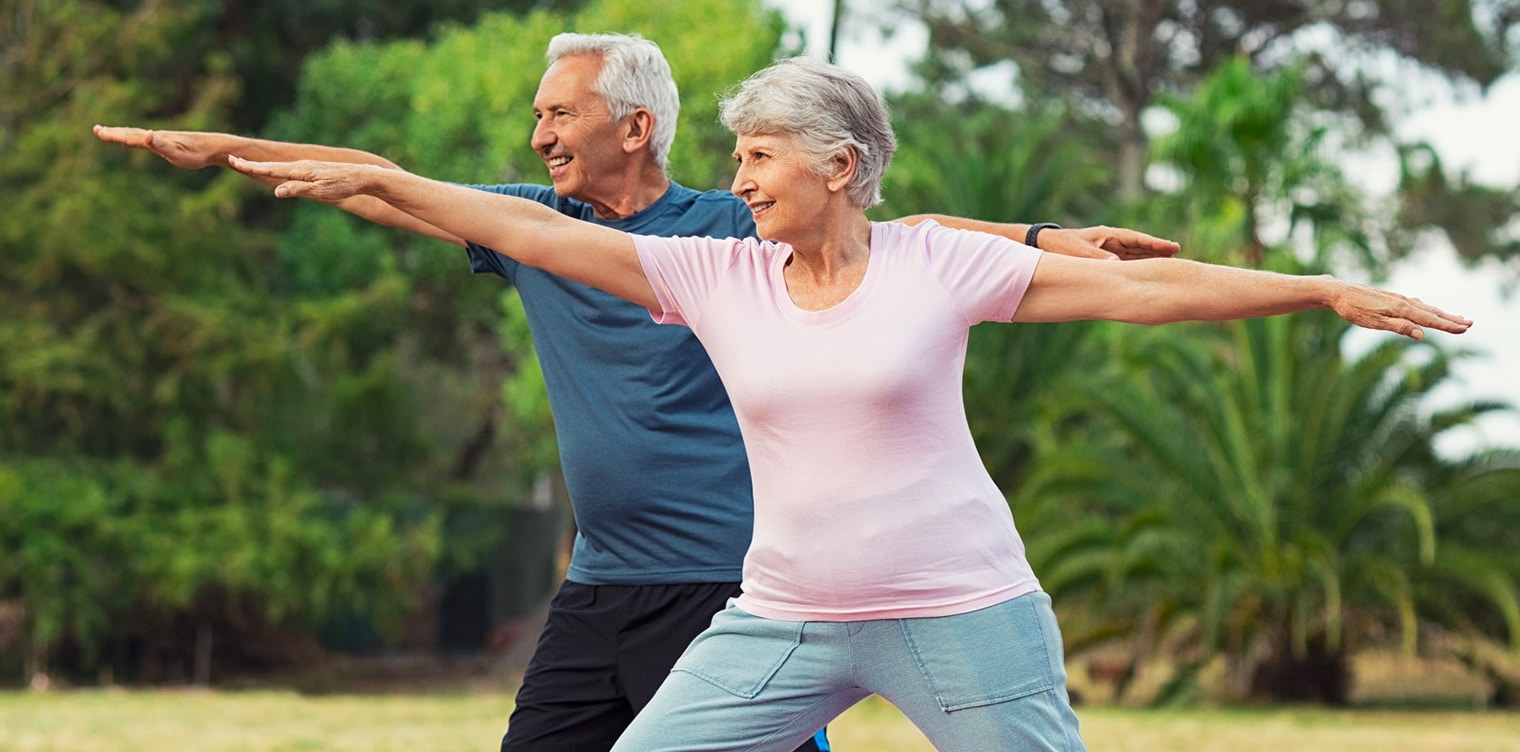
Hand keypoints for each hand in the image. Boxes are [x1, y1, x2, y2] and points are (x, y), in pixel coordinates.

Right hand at [93, 125, 225, 169]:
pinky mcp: (169, 142)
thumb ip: (160, 144)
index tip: (98, 131)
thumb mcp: (176, 152)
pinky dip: (137, 137)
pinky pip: (148, 139)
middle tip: (97, 130)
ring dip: (123, 133)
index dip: (114, 135)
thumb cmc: (195, 153)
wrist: (212, 147)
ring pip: (138, 134)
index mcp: (154, 139)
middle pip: (130, 133)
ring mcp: (162, 138)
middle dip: (113, 132)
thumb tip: (146, 134)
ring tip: (110, 132)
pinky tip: (140, 138)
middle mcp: (156, 136)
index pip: (129, 136)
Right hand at [227, 157, 382, 201]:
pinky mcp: (314, 171)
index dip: (251, 166)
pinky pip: (290, 170)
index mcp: (299, 170)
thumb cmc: (343, 186)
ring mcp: (308, 167)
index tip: (233, 160)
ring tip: (247, 165)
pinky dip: (277, 169)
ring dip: (263, 166)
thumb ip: (298, 190)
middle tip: (233, 159)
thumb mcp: (320, 192)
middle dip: (252, 164)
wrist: (363, 176)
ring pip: (281, 167)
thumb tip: (276, 192)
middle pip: (272, 166)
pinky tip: (276, 172)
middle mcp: (301, 166)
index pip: (270, 169)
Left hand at [1042, 226, 1181, 260]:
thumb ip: (1097, 258)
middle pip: (1139, 246)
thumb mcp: (1079, 252)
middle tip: (1178, 253)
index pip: (1136, 239)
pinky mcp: (1102, 259)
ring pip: (1133, 255)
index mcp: (1108, 235)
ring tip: (1169, 262)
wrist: (1043, 245)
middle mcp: (1110, 242)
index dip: (1154, 244)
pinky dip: (1135, 266)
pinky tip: (1146, 272)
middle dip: (1157, 250)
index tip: (1172, 247)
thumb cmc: (1059, 245)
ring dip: (1148, 258)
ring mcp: (1107, 250)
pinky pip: (1123, 263)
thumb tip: (1117, 266)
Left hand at [1330, 280, 1471, 339]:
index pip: (1430, 319)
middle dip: (1451, 319)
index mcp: (1401, 309)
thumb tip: (1422, 334)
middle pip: (1432, 312)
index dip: (1448, 325)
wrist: (1338, 292)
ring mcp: (1398, 298)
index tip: (1465, 329)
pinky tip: (1429, 310)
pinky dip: (1427, 309)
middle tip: (1470, 324)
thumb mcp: (1374, 322)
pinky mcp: (1391, 298)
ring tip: (1457, 317)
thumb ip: (1399, 327)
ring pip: (1425, 307)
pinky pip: (1415, 304)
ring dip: (1442, 313)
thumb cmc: (1354, 310)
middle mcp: (1403, 301)